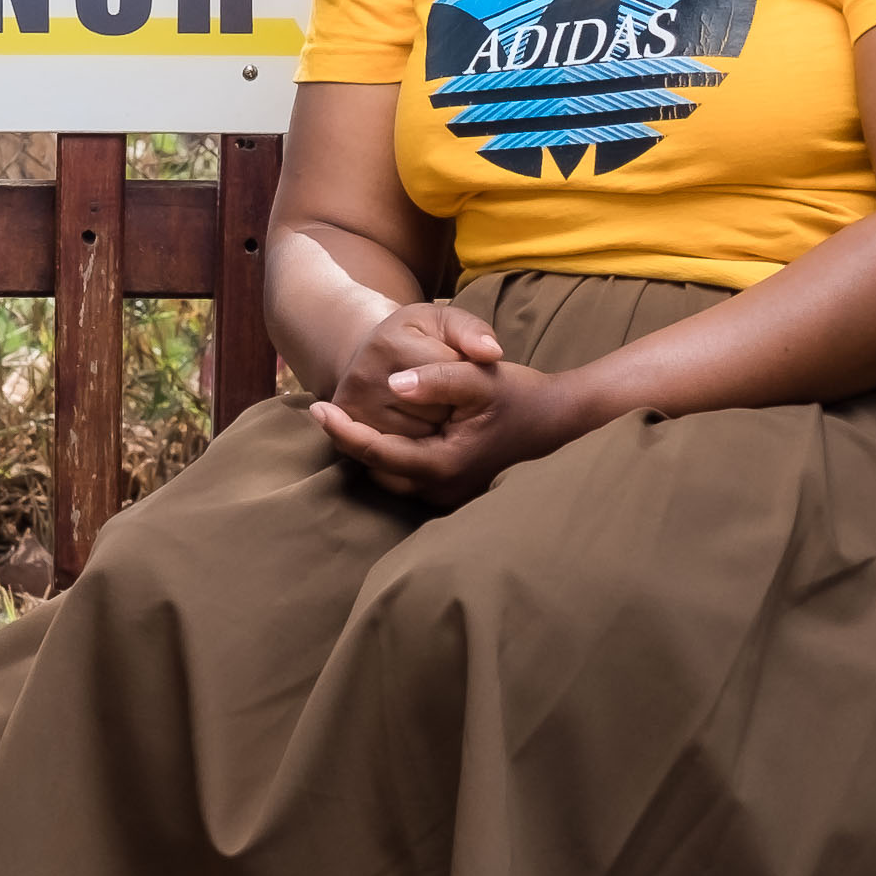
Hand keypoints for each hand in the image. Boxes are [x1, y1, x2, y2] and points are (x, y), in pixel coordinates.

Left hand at [311, 356, 591, 506]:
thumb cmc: (519, 395)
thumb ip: (437, 380)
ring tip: (346, 420)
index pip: (376, 453)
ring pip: (389, 478)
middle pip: (377, 470)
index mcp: (444, 466)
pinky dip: (390, 456)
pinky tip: (381, 431)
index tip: (316, 407)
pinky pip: (407, 477)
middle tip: (325, 411)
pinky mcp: (453, 492)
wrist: (559, 419)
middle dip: (351, 442)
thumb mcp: (479, 378)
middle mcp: (443, 490)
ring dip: (369, 451)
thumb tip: (394, 383)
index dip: (343, 430)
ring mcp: (448, 497)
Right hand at [324, 300, 509, 439]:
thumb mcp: (446, 322)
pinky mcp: (346, 437)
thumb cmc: (417, 338)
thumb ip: (473, 332)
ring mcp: (354, 411)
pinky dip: (419, 444)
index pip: (448, 375)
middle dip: (451, 403)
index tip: (455, 364)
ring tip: (427, 403)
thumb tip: (491, 354)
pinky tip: (415, 422)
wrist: (371, 359)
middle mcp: (363, 378)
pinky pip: (404, 453)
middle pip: (437, 411)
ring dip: (437, 427)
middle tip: (441, 388)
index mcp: (387, 345)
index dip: (463, 374)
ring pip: (423, 437)